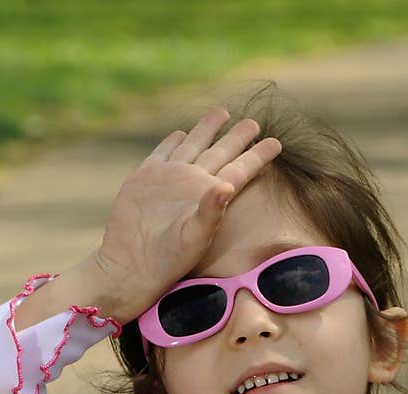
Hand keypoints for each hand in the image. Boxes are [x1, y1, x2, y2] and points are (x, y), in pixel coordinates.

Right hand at [87, 106, 281, 323]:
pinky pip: (162, 153)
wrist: (131, 265)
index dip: (258, 155)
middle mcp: (192, 181)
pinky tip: (180, 134)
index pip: (240, 169)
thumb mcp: (194, 237)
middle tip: (253, 122)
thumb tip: (227, 185)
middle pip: (220, 152)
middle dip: (236, 137)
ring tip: (221, 114)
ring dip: (206, 130)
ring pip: (193, 145)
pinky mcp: (145, 178)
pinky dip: (172, 142)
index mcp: (209, 194)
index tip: (276, 142)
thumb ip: (211, 212)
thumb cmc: (167, 259)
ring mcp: (169, 178)